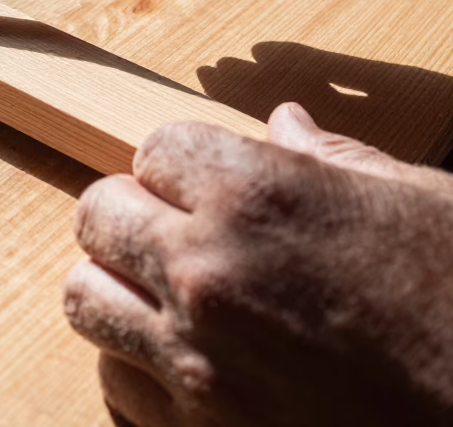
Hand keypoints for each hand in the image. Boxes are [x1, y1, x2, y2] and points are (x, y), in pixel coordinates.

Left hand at [65, 104, 452, 425]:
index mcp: (258, 196)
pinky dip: (135, 365)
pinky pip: (114, 380)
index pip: (155, 149)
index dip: (181, 164)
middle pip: (98, 214)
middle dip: (131, 213)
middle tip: (172, 230)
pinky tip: (183, 361)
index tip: (203, 183)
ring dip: (117, 286)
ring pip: (85, 296)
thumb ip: (335, 159)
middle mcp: (207, 271)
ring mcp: (194, 357)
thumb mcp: (421, 205)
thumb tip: (284, 123)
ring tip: (164, 293)